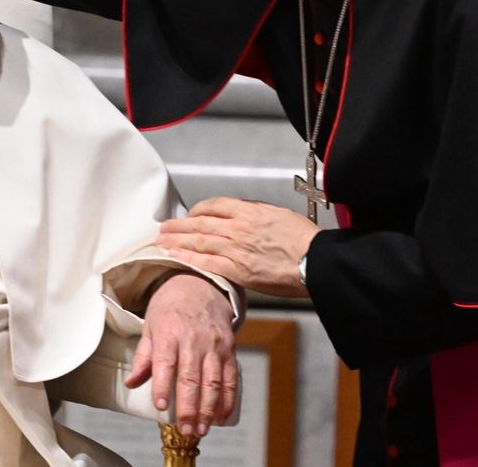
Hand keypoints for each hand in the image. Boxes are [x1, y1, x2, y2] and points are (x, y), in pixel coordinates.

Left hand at [124, 273, 236, 436]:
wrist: (200, 284)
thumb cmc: (171, 306)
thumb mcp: (150, 325)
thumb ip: (143, 357)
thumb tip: (132, 383)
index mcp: (169, 331)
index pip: (165, 362)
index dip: (163, 385)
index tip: (160, 405)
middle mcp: (193, 339)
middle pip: (191, 377)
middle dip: (188, 407)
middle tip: (185, 430)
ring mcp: (213, 345)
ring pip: (212, 381)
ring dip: (208, 409)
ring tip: (201, 429)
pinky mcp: (229, 349)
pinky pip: (230, 378)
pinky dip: (227, 400)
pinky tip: (221, 417)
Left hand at [157, 197, 319, 297]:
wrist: (316, 261)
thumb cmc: (304, 239)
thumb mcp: (278, 214)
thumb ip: (255, 214)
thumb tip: (241, 215)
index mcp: (249, 211)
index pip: (213, 206)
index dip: (197, 211)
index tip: (188, 215)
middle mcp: (238, 228)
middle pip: (200, 224)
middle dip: (178, 226)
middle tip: (163, 228)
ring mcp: (236, 249)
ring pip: (199, 242)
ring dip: (177, 242)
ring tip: (161, 242)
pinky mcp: (239, 271)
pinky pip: (208, 264)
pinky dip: (190, 260)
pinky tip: (176, 258)